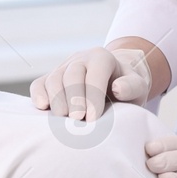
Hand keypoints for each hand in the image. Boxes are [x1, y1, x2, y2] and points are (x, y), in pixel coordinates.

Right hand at [31, 46, 153, 121]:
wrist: (114, 82)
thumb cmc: (126, 88)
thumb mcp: (137, 86)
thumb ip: (132, 87)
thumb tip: (118, 89)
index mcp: (102, 58)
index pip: (95, 73)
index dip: (93, 95)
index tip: (93, 118)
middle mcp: (80, 59)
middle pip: (71, 74)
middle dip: (73, 98)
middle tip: (77, 119)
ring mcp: (63, 68)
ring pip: (53, 79)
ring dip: (56, 99)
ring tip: (62, 119)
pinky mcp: (50, 79)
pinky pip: (39, 84)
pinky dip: (38, 95)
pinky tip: (42, 107)